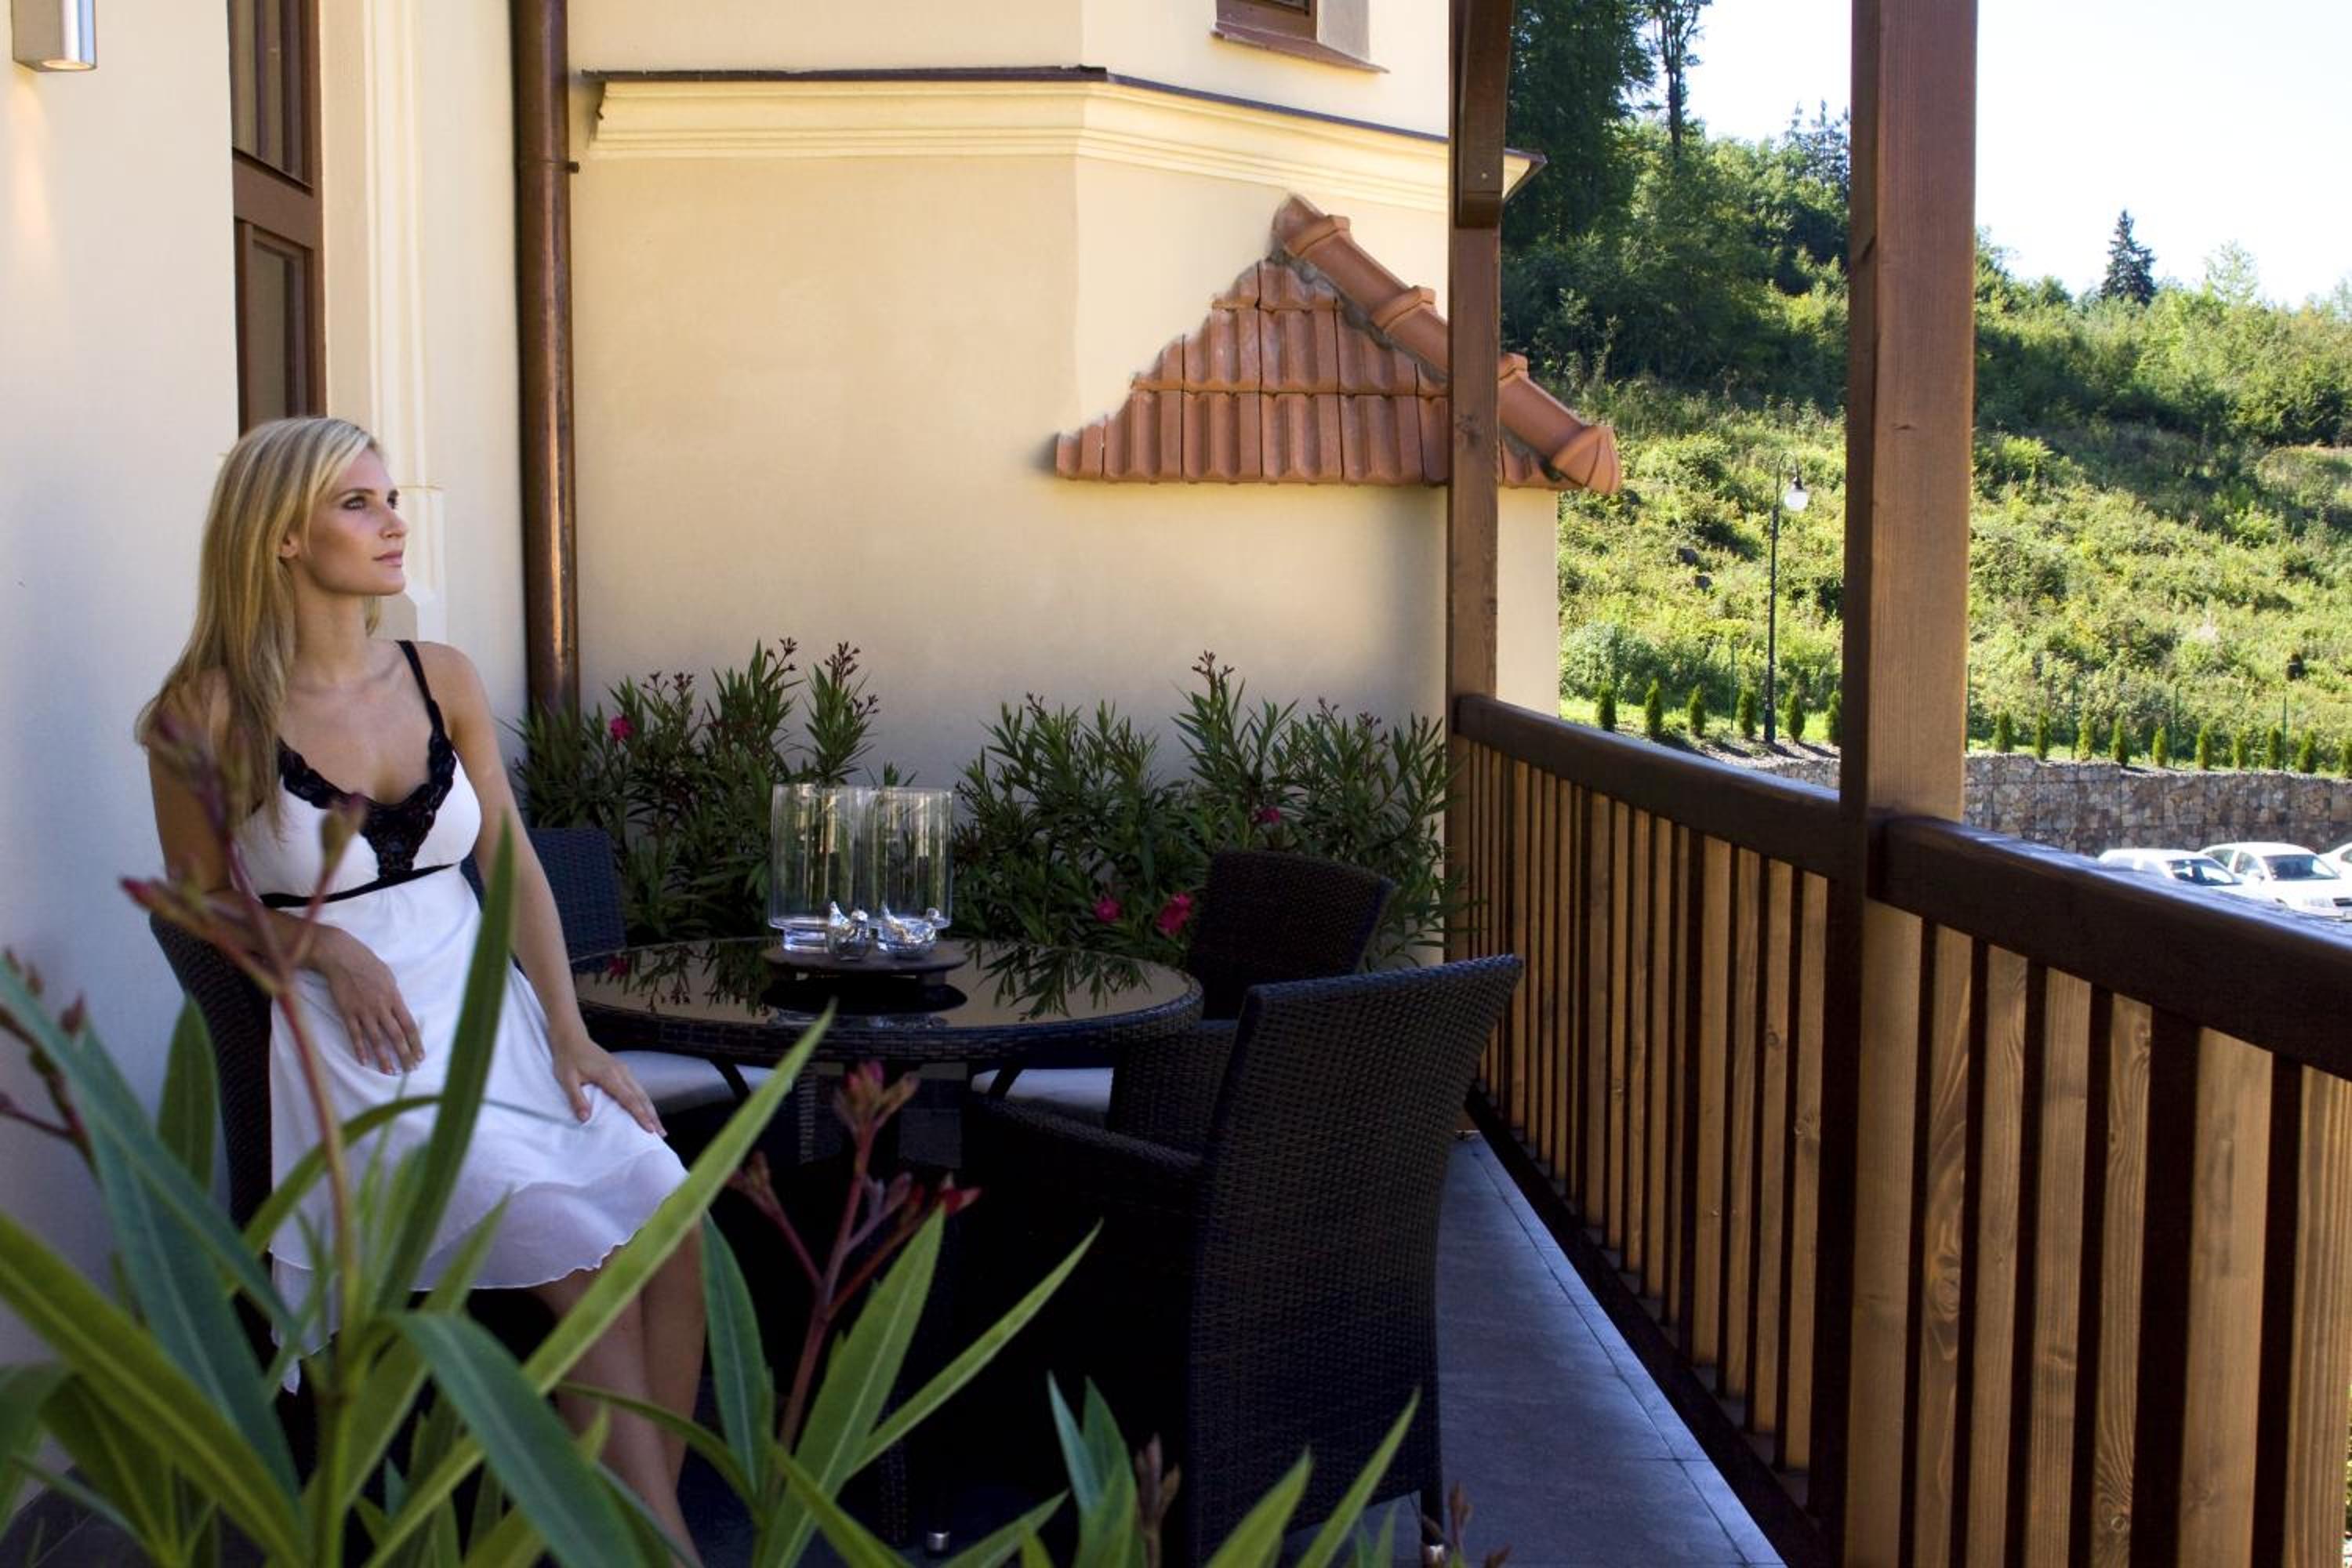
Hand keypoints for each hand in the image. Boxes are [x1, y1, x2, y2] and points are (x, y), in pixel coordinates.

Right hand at [313, 928, 423, 1074]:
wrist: (343, 957)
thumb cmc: (368, 964)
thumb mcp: (389, 977)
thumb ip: (394, 996)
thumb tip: (399, 1010)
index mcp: (394, 998)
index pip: (409, 1025)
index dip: (416, 1043)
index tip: (421, 1056)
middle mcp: (381, 1007)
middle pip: (396, 1036)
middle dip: (405, 1054)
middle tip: (410, 1069)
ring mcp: (364, 1011)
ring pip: (377, 1039)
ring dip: (384, 1058)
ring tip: (390, 1072)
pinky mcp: (347, 1012)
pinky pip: (355, 1035)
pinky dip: (359, 1049)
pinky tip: (364, 1062)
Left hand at [551, 1038, 664, 1137]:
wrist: (571, 1038)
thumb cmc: (567, 1059)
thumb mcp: (567, 1080)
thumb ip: (577, 1099)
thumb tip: (585, 1119)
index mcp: (609, 1076)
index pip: (629, 1099)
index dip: (640, 1115)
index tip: (650, 1129)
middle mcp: (621, 1072)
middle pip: (642, 1097)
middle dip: (653, 1116)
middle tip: (662, 1134)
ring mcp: (623, 1070)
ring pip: (642, 1092)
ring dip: (651, 1109)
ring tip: (658, 1125)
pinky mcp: (622, 1070)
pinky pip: (637, 1088)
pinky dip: (645, 1101)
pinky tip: (646, 1110)